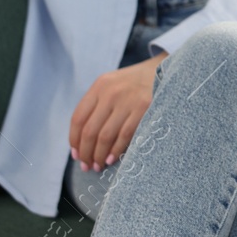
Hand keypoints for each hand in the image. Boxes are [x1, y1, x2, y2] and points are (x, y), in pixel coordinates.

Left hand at [69, 53, 167, 171]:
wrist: (162, 70)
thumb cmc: (133, 84)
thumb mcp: (111, 86)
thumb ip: (96, 107)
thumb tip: (81, 143)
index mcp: (99, 86)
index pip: (78, 118)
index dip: (74, 140)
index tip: (76, 154)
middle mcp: (110, 92)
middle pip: (90, 130)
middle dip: (85, 153)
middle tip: (86, 165)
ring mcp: (127, 100)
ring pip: (105, 136)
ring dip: (99, 156)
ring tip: (98, 165)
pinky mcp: (144, 108)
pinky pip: (124, 136)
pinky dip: (115, 151)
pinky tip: (111, 159)